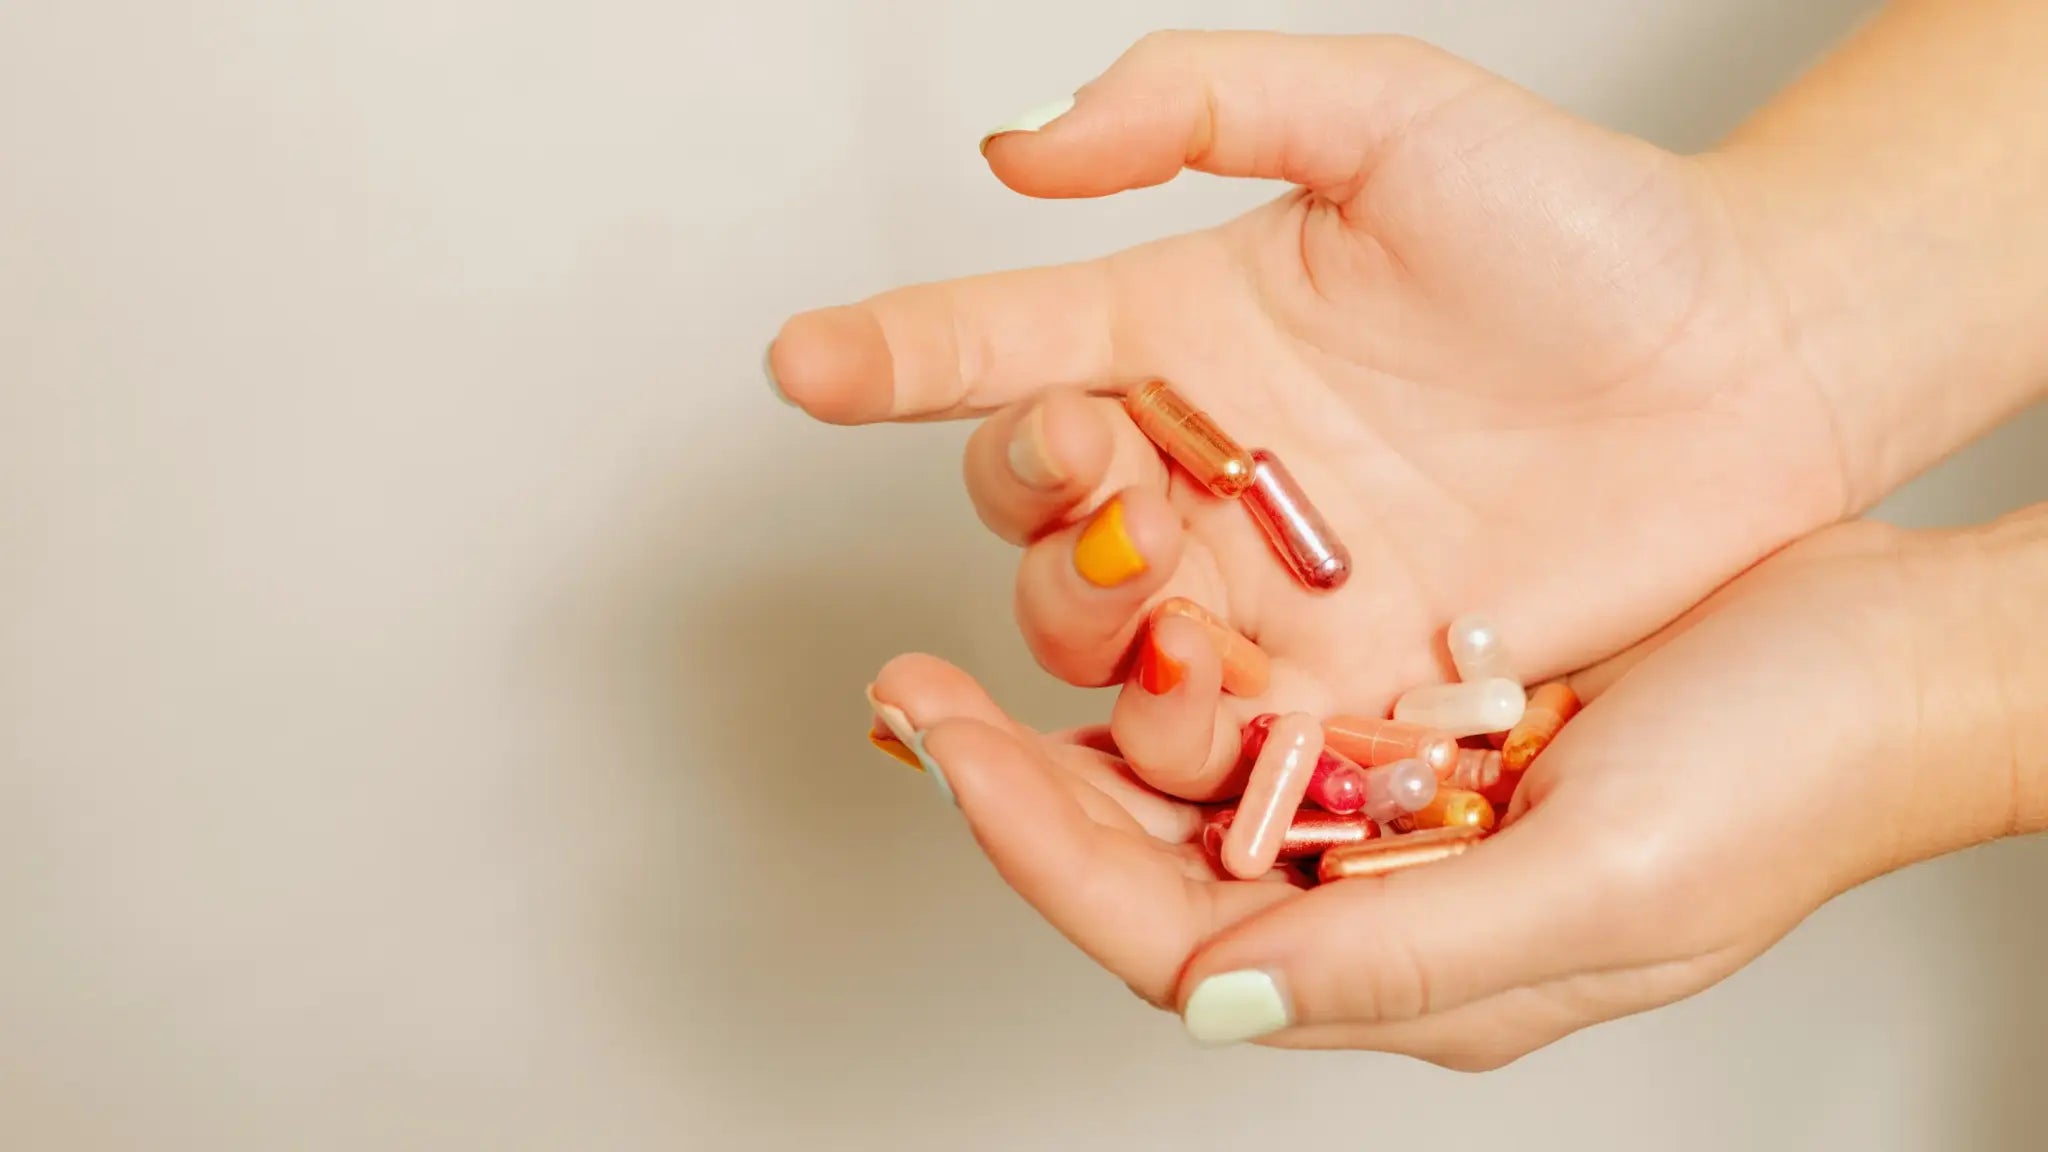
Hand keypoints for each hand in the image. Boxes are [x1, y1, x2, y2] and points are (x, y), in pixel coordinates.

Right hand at [778, 32, 1847, 797]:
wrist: (1752, 362)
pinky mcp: (1340, 678)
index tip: (803, 362)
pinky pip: (1218, 725)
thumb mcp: (1393, 113)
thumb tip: (1016, 147)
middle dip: (1034, 509)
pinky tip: (1205, 708)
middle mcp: (1200, 463)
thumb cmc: (1584, 225)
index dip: (894, 354)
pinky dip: (1183, 732)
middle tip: (1103, 479)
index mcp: (1182, 330)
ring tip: (1168, 606)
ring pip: (1101, 637)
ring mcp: (1264, 582)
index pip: (998, 343)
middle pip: (1031, 516)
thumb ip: (1200, 101)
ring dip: (1095, 632)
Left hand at [870, 518, 2022, 1065]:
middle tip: (911, 689)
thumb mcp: (1605, 882)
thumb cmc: (1787, 779)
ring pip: (1187, 779)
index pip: (1168, 935)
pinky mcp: (1406, 716)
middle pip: (1146, 864)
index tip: (948, 749)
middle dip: (1019, 780)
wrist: (1888, 653)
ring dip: (1086, 707)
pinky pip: (1261, 695)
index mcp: (1406, 970)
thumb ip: (1398, 952)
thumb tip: (1206, 992)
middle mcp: (1375, 898)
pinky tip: (1128, 593)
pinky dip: (1185, 651)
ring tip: (993, 631)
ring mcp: (1386, 806)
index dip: (1040, 852)